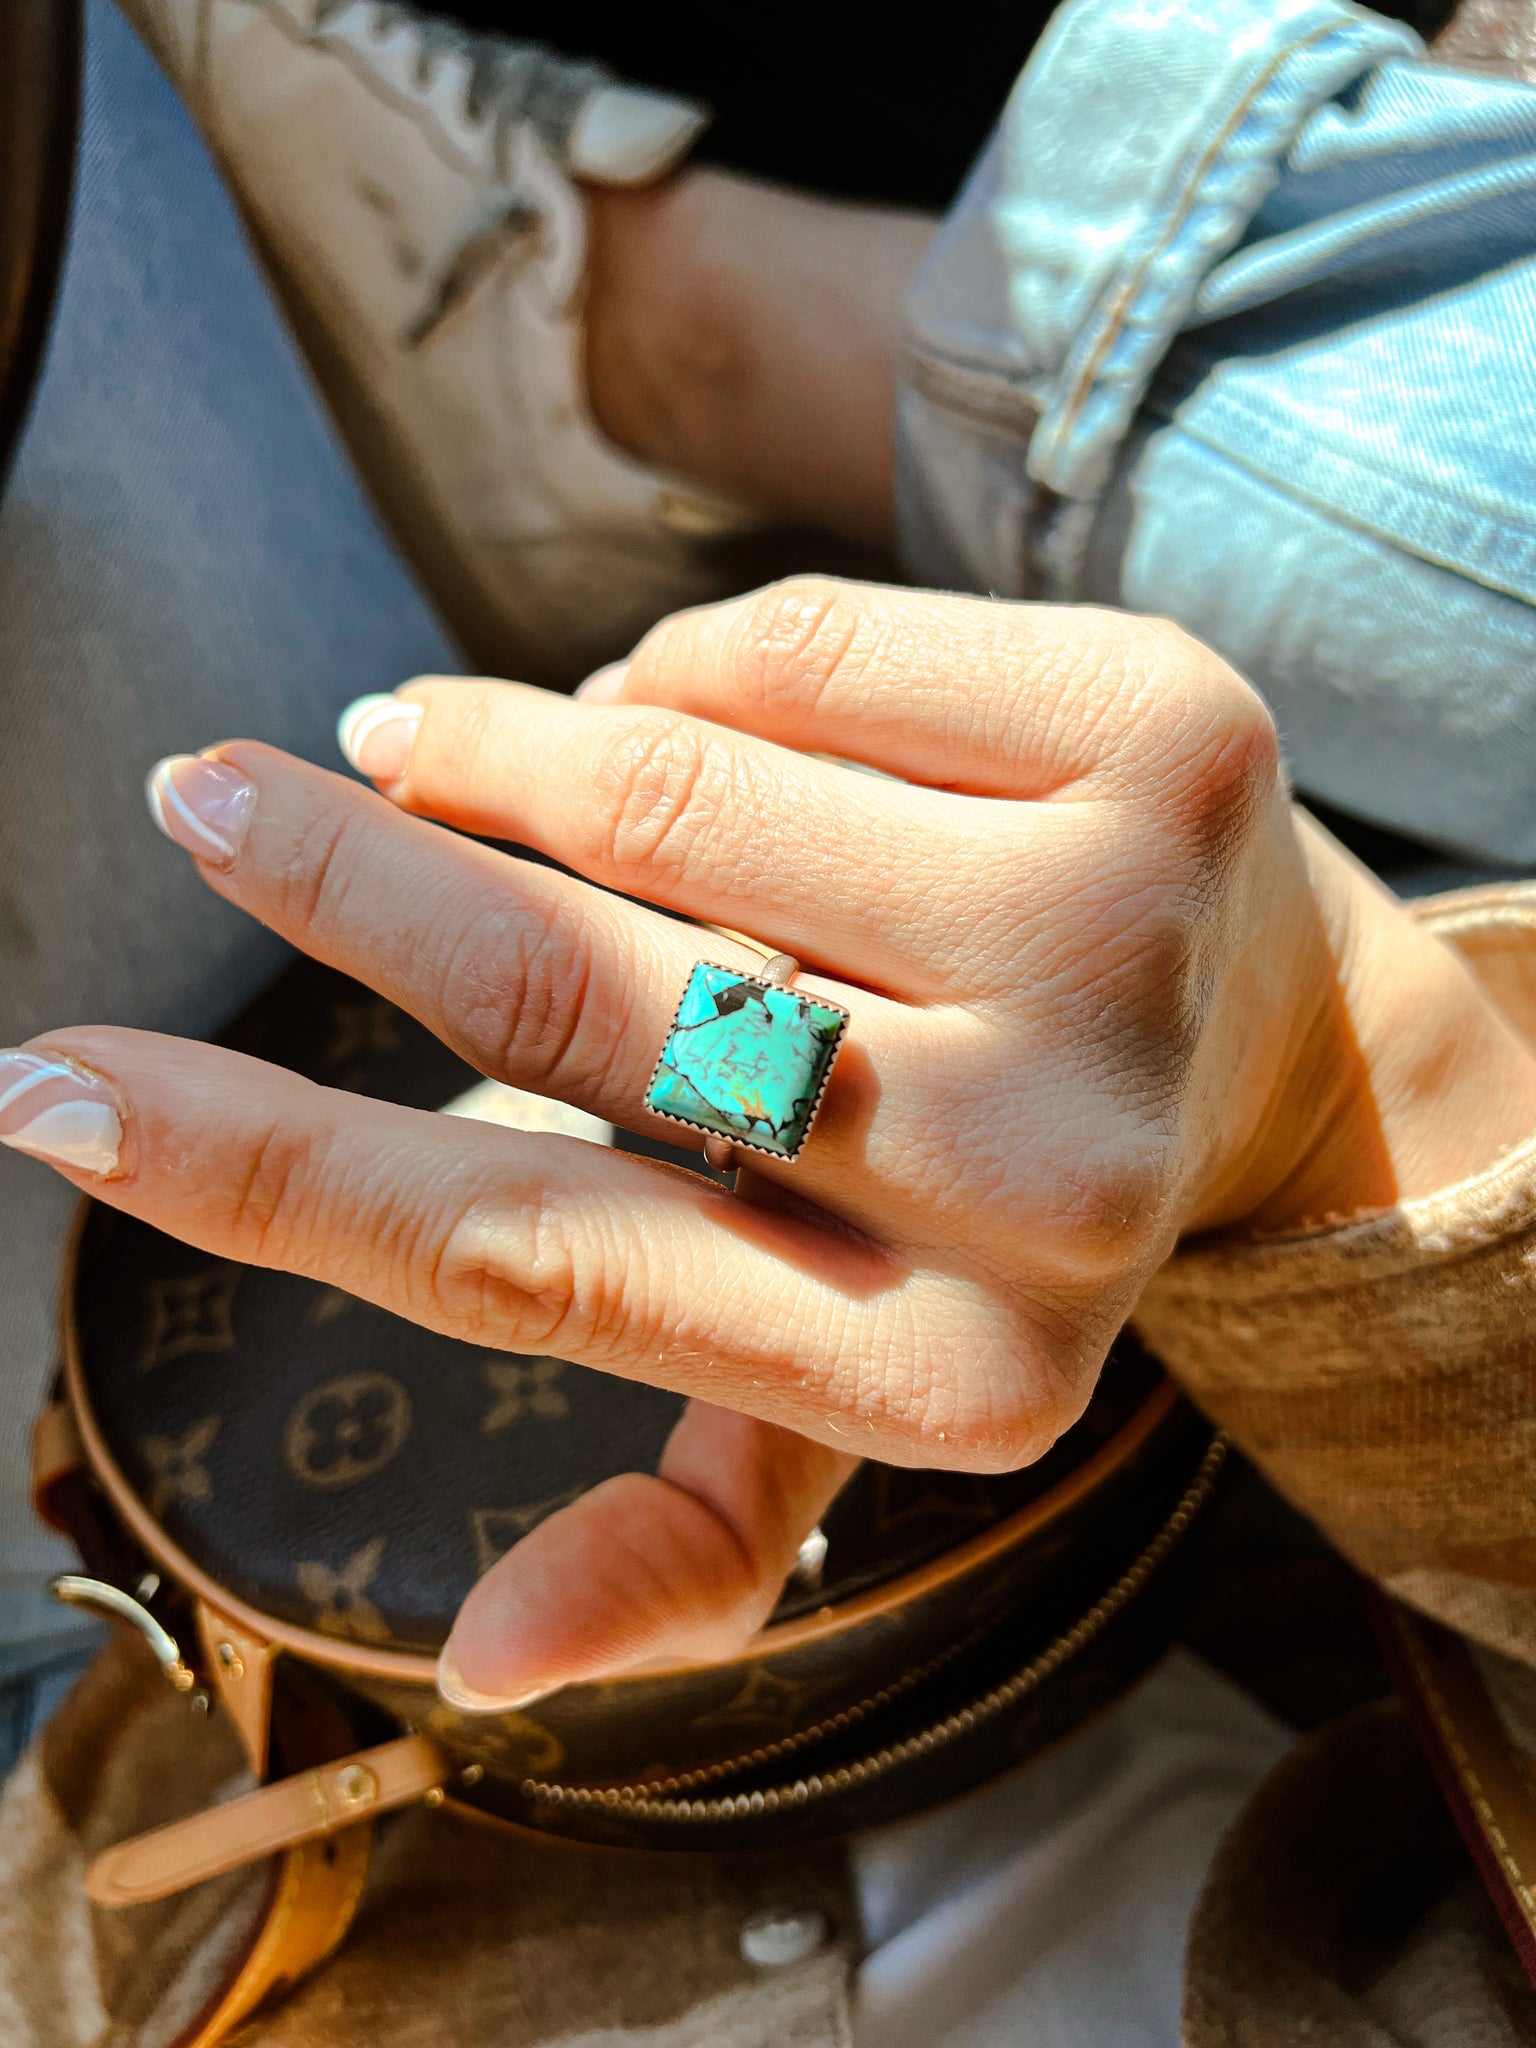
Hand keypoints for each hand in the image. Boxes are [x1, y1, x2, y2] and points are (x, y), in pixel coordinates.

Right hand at [7, 580, 1532, 1707]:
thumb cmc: (1003, 1210)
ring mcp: (1125, 937)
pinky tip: (689, 709)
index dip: (254, 1165)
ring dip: (513, 748)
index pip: (522, 1259)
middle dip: (344, 878)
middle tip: (209, 794)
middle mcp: (1048, 1177)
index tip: (57, 1085)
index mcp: (946, 1374)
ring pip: (675, 776)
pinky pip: (800, 647)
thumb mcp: (876, 1382)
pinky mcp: (1170, 737)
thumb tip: (478, 1664)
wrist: (1279, 1038)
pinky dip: (695, 665)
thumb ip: (706, 1527)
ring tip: (448, 748)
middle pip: (580, 993)